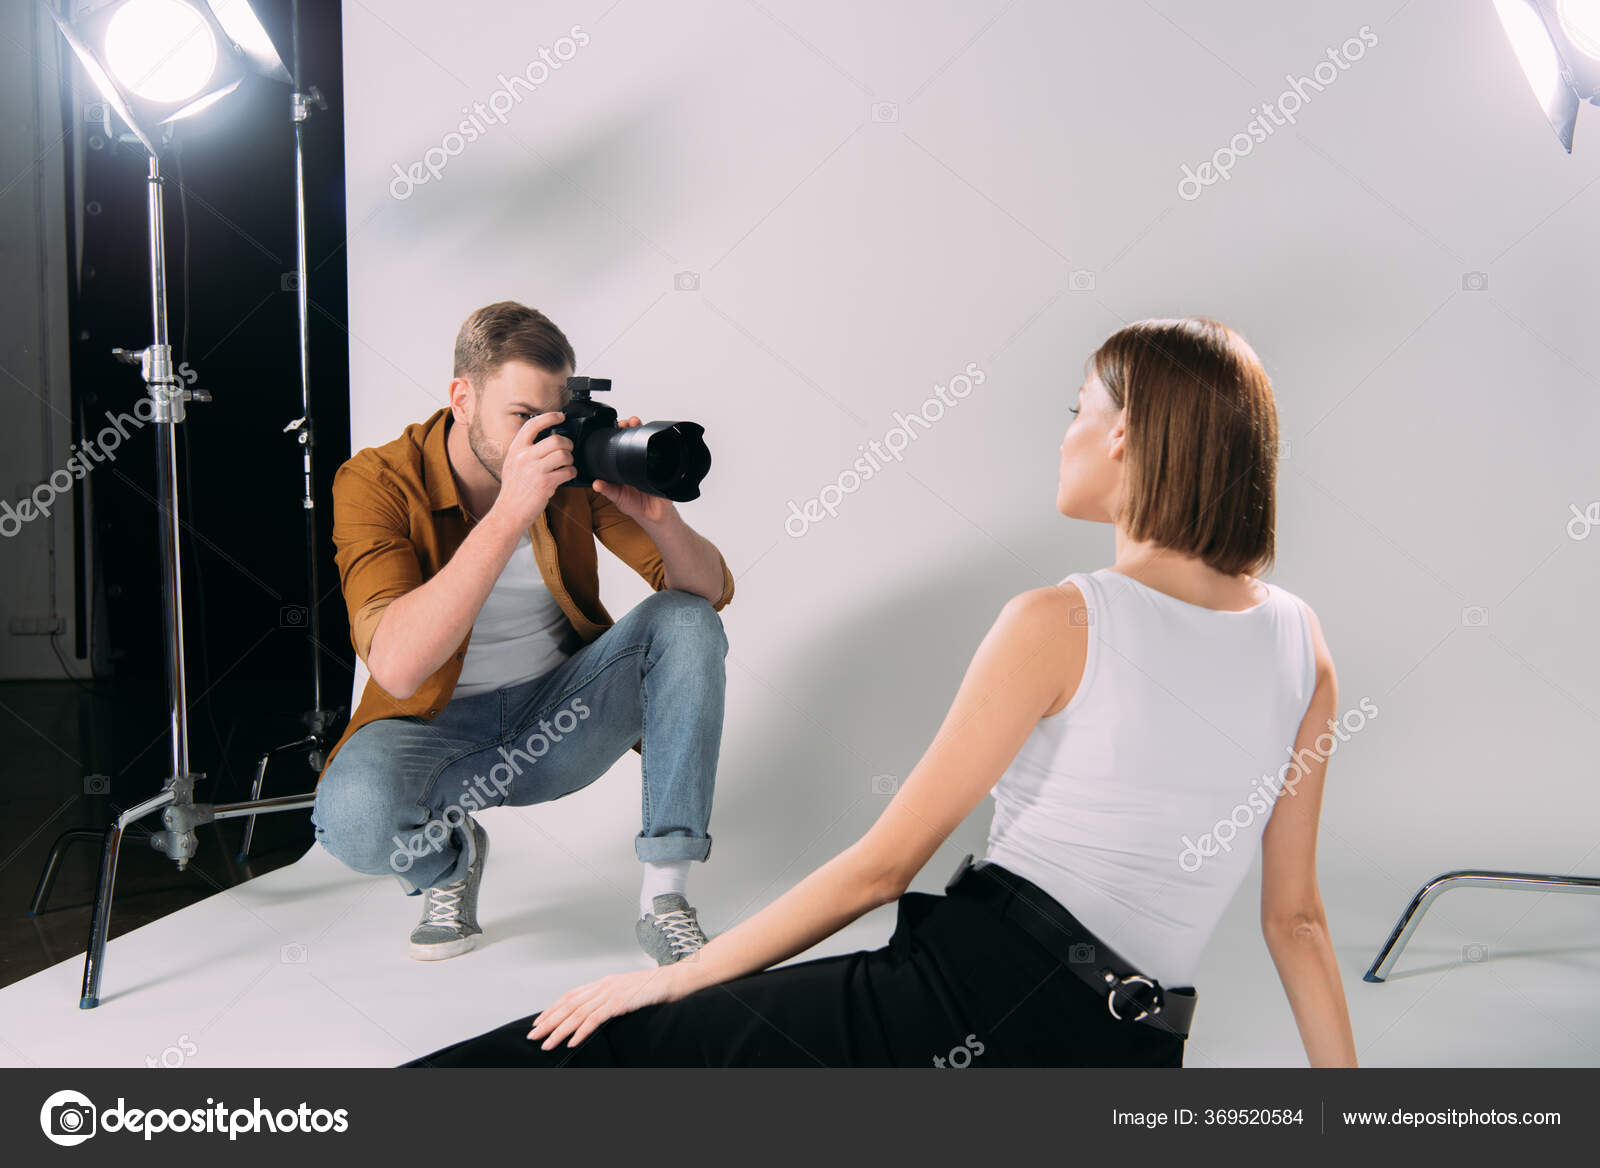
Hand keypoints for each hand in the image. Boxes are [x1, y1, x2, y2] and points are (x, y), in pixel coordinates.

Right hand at [487, 412, 575, 529]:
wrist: (508, 512)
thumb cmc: (513, 490)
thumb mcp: (512, 464)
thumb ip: (525, 451)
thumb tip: (545, 439)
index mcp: (515, 450)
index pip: (533, 425)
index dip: (549, 417)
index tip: (560, 416)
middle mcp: (523, 457)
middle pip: (555, 439)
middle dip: (567, 444)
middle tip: (568, 450)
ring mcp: (534, 470)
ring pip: (564, 454)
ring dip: (570, 459)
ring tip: (567, 465)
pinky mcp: (545, 484)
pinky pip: (567, 472)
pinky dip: (571, 473)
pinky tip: (567, 476)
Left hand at [525, 963, 692, 1048]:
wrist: (677, 979)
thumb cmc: (655, 988)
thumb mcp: (628, 992)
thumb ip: (611, 999)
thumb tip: (596, 1013)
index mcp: (604, 982)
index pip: (571, 995)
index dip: (553, 1009)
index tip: (539, 1022)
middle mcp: (603, 985)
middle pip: (569, 1004)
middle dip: (549, 1021)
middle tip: (534, 1035)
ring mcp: (611, 992)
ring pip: (578, 1013)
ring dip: (560, 1030)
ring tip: (547, 1043)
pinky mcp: (621, 1001)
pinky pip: (596, 1018)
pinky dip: (582, 1030)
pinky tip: (572, 1041)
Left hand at [594, 416, 675, 524]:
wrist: (654, 516)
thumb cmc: (635, 506)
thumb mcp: (618, 498)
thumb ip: (608, 490)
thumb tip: (595, 483)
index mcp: (623, 466)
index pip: (619, 446)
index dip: (616, 436)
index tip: (613, 427)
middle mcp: (636, 462)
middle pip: (634, 439)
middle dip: (630, 427)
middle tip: (626, 422)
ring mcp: (649, 463)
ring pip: (646, 443)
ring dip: (642, 431)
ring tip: (636, 423)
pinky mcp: (661, 468)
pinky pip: (659, 454)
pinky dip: (656, 445)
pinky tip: (652, 438)